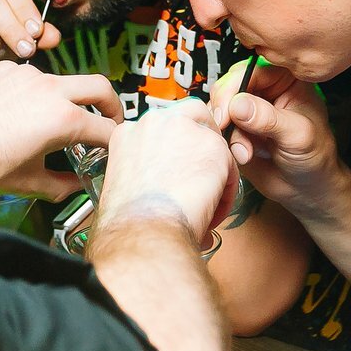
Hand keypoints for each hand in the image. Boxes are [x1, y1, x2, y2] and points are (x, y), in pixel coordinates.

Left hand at [0, 61, 120, 197]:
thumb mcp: (27, 182)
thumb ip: (62, 184)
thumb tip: (78, 184)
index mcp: (61, 119)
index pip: (107, 130)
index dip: (116, 145)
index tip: (115, 154)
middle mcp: (50, 88)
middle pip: (100, 87)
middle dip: (112, 106)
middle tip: (109, 124)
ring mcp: (26, 74)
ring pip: (64, 81)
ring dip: (72, 100)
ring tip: (60, 123)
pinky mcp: (5, 69)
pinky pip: (34, 78)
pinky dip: (40, 94)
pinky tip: (23, 114)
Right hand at [99, 99, 238, 247]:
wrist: (143, 230)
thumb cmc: (129, 222)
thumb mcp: (122, 187)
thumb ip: (143, 173)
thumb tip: (161, 188)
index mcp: (127, 133)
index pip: (160, 129)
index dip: (174, 152)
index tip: (176, 173)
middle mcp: (154, 123)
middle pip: (189, 119)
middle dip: (200, 146)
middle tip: (202, 175)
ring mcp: (184, 129)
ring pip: (211, 142)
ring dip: (214, 170)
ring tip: (207, 201)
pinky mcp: (211, 145)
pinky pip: (228, 165)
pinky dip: (225, 190)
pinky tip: (213, 213)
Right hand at [208, 61, 342, 216]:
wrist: (306, 189)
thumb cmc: (315, 157)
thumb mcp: (298, 135)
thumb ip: (269, 119)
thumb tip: (238, 105)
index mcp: (285, 79)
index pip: (251, 70)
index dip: (234, 87)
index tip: (226, 112)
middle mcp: (264, 90)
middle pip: (229, 85)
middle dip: (224, 110)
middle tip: (226, 129)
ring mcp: (248, 110)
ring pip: (219, 107)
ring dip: (225, 131)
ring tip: (245, 153)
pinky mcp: (236, 129)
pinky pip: (217, 127)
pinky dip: (222, 142)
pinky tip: (241, 156)